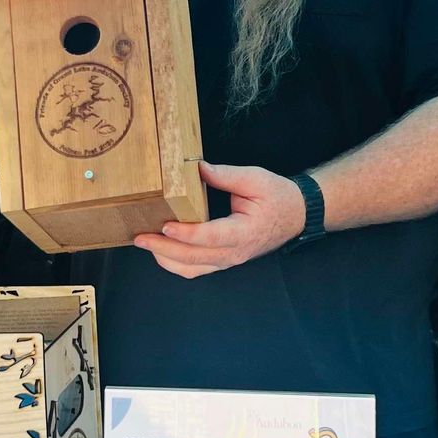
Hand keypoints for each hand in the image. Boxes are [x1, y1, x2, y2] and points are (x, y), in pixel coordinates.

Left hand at [133, 162, 306, 277]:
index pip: (210, 237)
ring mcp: (230, 260)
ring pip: (192, 269)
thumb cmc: (278, 196)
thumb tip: (197, 168)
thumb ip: (225, 175)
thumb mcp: (255, 178)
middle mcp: (236, 252)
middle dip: (164, 249)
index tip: (165, 225)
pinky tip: (162, 250)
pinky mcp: (225, 261)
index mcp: (244, 232)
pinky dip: (176, 263)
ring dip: (166, 259)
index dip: (186, 234)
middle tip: (140, 237)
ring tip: (146, 243)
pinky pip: (197, 269)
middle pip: (194, 258)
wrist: (297, 214)